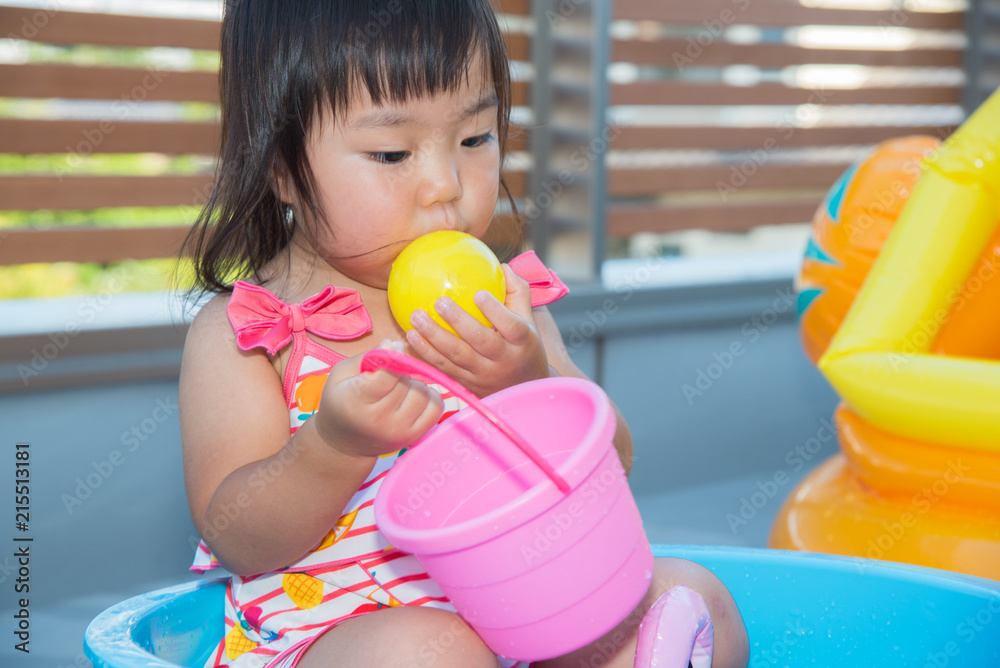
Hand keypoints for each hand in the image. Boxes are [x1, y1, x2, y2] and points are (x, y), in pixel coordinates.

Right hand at [311, 342, 443, 458]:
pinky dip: (429, 397)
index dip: (394, 356)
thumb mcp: (342, 375)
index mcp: (356, 401)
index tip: (396, 347)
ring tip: (400, 388)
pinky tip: (414, 397)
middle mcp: (379, 420)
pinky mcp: (413, 437)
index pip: (386, 376)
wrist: (344, 443)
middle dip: (400, 372)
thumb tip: (394, 344)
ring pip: (422, 393)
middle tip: (389, 375)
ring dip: (414, 384)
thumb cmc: (341, 402)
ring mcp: (398, 431)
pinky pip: (436, 407)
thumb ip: (368, 357)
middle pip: (405, 382)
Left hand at [405, 265, 549, 397]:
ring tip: (416, 317)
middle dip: (458, 322)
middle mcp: (503, 360)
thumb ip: (517, 293)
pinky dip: (425, 353)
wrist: (522, 388)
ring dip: (433, 337)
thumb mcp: (528, 321)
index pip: (511, 326)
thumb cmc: (523, 345)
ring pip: (456, 356)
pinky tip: (411, 336)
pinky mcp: (466, 384)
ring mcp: (483, 375)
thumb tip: (501, 267)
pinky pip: (443, 368)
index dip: (495, 311)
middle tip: (439, 302)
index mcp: (521, 342)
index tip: (478, 294)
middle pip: (480, 341)